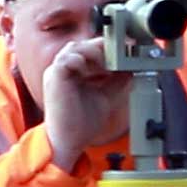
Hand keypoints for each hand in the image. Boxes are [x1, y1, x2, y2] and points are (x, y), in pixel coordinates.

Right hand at [43, 38, 131, 169]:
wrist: (68, 142)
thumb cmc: (81, 123)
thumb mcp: (106, 96)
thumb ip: (117, 81)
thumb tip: (132, 68)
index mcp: (73, 71)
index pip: (90, 49)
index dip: (108, 49)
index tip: (126, 52)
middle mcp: (63, 68)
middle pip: (84, 44)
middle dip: (104, 48)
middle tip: (122, 56)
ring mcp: (56, 71)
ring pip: (77, 47)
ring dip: (96, 52)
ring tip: (111, 64)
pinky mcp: (54, 77)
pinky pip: (68, 59)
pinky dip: (84, 61)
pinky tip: (98, 72)